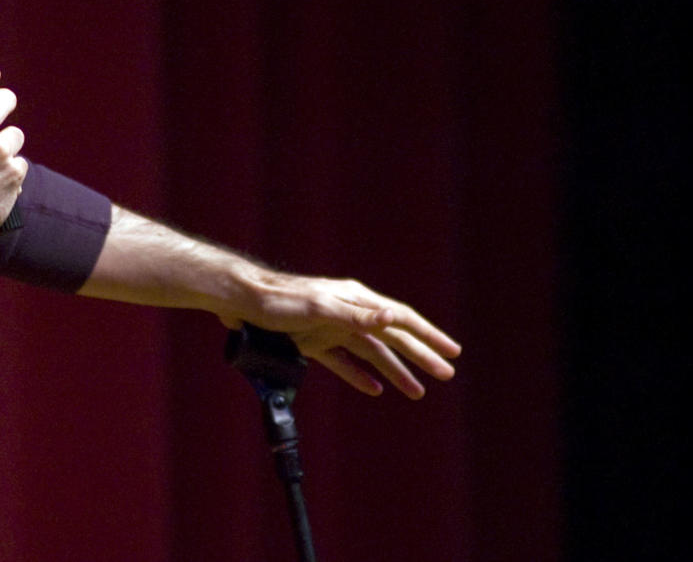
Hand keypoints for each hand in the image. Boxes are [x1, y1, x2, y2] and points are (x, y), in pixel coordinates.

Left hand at [217, 271, 460, 398]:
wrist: (241, 301)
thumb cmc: (279, 301)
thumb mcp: (320, 308)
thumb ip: (357, 316)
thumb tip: (393, 317)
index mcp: (355, 300)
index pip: (400, 319)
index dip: (428, 336)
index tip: (452, 351)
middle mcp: (348, 312)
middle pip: (391, 338)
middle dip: (420, 356)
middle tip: (445, 374)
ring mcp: (330, 328)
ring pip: (371, 354)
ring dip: (394, 372)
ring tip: (416, 393)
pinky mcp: (312, 342)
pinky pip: (343, 362)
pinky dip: (360, 376)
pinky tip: (373, 389)